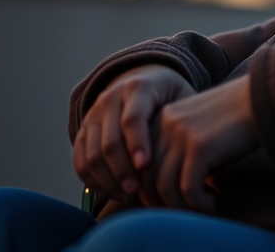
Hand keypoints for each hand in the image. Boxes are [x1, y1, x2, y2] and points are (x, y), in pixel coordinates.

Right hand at [73, 64, 193, 200]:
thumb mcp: (182, 95)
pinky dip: (91, 179)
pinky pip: (80, 159)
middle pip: (109, 141)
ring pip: (91, 153)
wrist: (142, 79)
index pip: (133, 119)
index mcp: (137, 87)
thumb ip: (185, 116)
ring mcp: (93, 114)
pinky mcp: (83, 130)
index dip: (138, 144)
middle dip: (121, 170)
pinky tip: (110, 192)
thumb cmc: (170, 95)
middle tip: (136, 190)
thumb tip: (194, 148)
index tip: (145, 166)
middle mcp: (110, 98)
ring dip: (106, 179)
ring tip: (126, 195)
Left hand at [145, 76, 258, 212]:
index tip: (165, 201)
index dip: (148, 188)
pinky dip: (199, 203)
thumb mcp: (196, 127)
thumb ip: (176, 148)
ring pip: (165, 186)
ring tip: (200, 208)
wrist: (263, 99)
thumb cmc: (234, 118)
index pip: (139, 163)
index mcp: (160, 118)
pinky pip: (189, 187)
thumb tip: (165, 188)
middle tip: (182, 211)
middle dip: (161, 202)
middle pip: (148, 176)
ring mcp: (181, 135)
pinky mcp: (200, 146)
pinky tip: (212, 203)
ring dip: (181, 206)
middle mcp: (165, 124)